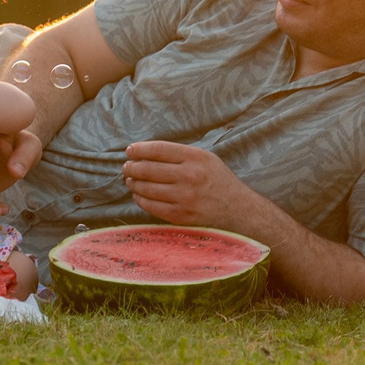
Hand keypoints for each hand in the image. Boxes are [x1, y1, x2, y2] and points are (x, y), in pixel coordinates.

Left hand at [121, 140, 258, 229]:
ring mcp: (184, 198)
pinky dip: (140, 199)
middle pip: (147, 168)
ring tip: (130, 180)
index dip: (138, 149)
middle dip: (131, 167)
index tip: (130, 151)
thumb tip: (146, 152)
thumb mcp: (205, 158)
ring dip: (133, 183)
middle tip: (127, 167)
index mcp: (195, 157)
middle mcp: (189, 176)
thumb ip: (179, 154)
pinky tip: (138, 195)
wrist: (237, 209)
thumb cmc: (218, 181)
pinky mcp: (180, 215)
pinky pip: (150, 206)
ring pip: (146, 188)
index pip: (157, 149)